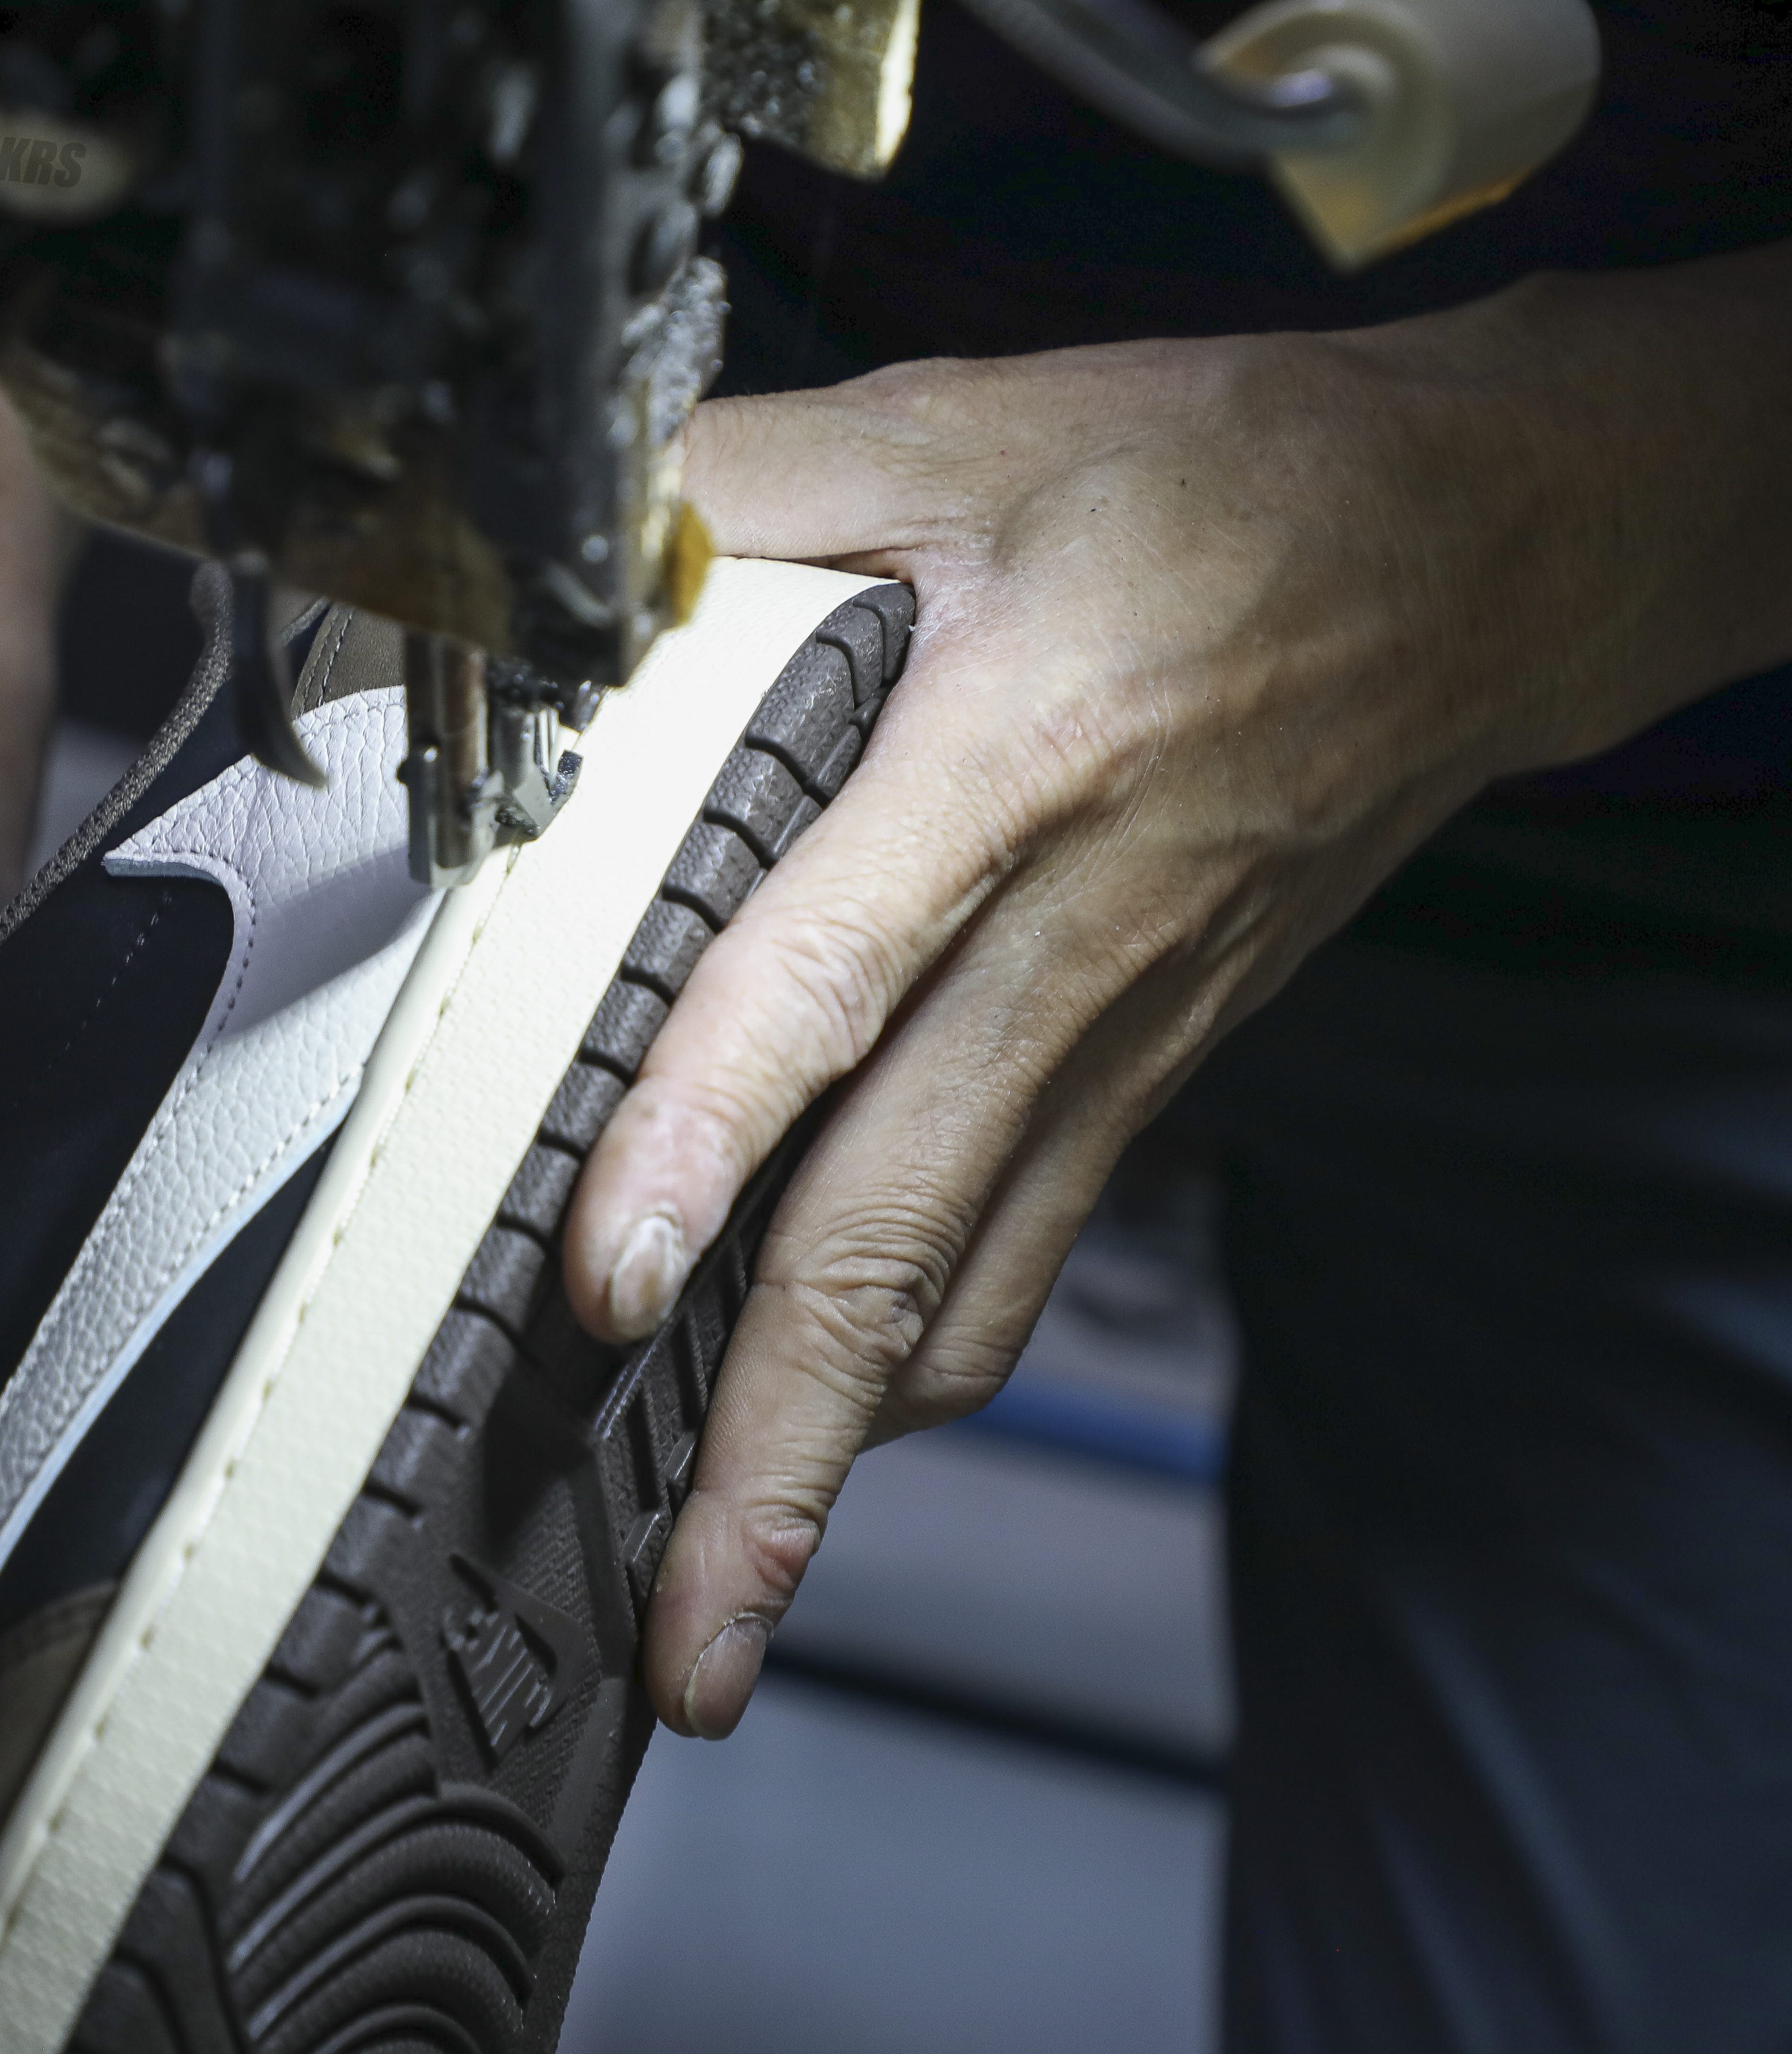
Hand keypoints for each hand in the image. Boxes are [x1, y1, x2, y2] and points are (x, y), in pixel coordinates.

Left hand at [562, 250, 1791, 1737]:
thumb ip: (756, 473)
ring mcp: (1124, 1027)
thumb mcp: (987, 421)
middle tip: (674, 1632)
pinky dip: (922, 1367)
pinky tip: (840, 1439)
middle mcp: (1072, 932)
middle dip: (769, 1446)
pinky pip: (1024, 1252)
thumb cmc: (1237, 483)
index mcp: (1015, 758)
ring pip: (958, 1284)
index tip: (604, 1281)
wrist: (1487, 553)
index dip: (706, 1136)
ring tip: (726, 1610)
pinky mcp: (1153, 1069)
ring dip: (836, 1459)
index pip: (829, 976)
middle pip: (896, 1224)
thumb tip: (566, 520)